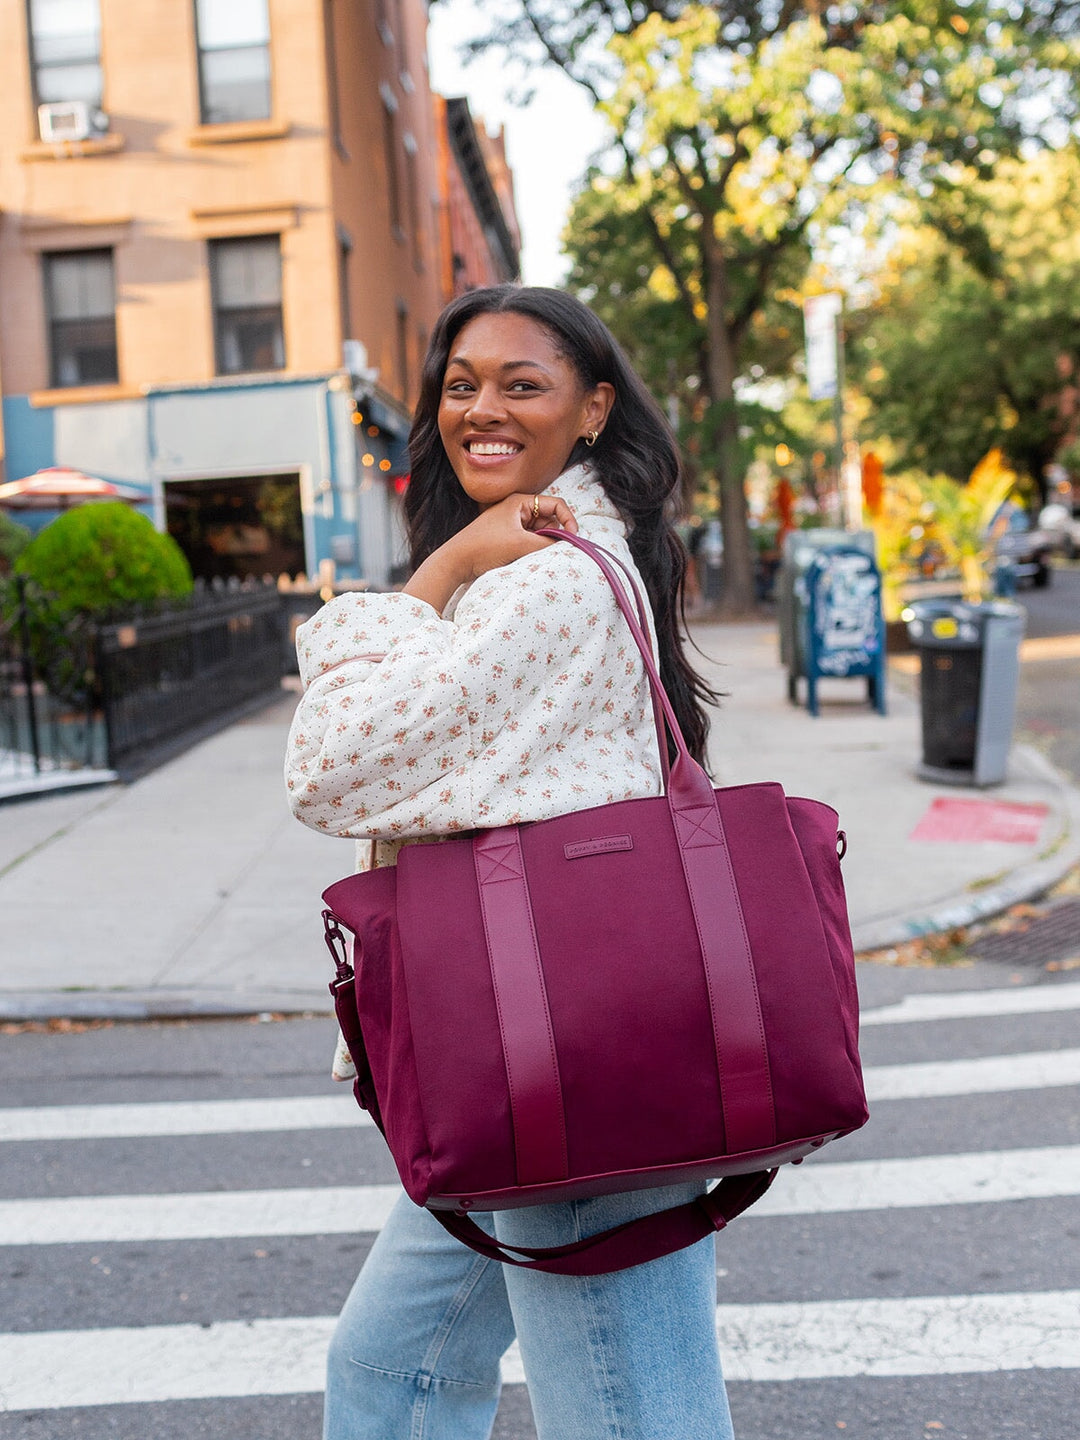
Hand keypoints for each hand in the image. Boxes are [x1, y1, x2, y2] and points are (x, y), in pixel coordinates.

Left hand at [405, 493, 577, 611]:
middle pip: (549, 518)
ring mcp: (513, 523)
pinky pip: (530, 541)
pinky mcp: (508, 537)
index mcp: (520, 501)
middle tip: (554, 549)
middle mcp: (518, 509)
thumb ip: (548, 542)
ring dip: (544, 543)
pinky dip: (534, 548)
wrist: (456, 561)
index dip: (568, 519)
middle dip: (555, 533)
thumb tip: (568, 543)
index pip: (556, 504)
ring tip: (536, 554)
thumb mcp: (521, 544)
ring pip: (540, 532)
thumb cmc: (484, 547)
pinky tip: (528, 558)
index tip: (574, 537)